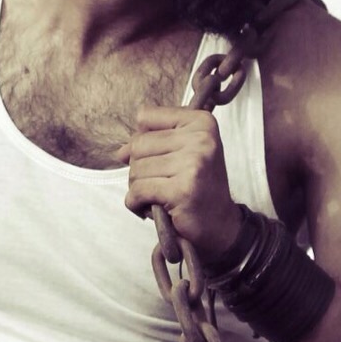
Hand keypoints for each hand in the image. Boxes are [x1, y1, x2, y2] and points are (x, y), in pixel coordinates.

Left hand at [119, 106, 243, 259]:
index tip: (159, 157)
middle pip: (138, 144)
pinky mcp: (182, 190)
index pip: (146, 117)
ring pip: (136, 169)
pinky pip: (138, 190)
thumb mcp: (182, 153)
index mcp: (201, 122)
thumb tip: (120, 153)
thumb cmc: (198, 187)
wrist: (219, 224)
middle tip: (160, 183)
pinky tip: (150, 208)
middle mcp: (201, 139)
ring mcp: (193, 164)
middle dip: (139, 169)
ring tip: (160, 197)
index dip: (143, 140)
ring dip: (138, 188)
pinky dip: (136, 203)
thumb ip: (151, 143)